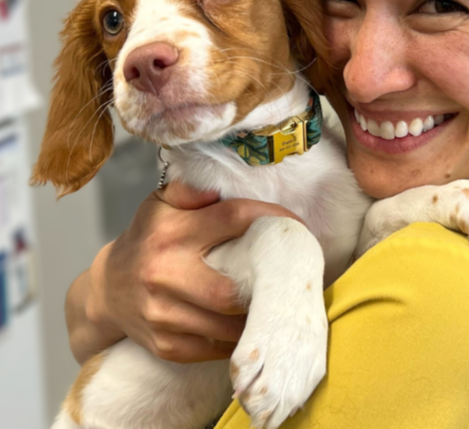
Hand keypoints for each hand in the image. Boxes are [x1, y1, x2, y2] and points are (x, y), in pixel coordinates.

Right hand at [69, 183, 301, 363]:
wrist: (106, 290)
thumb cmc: (146, 239)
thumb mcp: (160, 204)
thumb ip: (190, 189)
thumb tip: (218, 185)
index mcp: (171, 232)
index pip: (232, 219)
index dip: (270, 218)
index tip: (296, 225)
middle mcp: (163, 274)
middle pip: (230, 290)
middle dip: (266, 285)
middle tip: (290, 277)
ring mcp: (162, 314)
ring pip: (225, 326)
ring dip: (256, 316)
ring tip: (277, 303)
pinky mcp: (164, 344)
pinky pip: (213, 349)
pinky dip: (236, 339)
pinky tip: (250, 325)